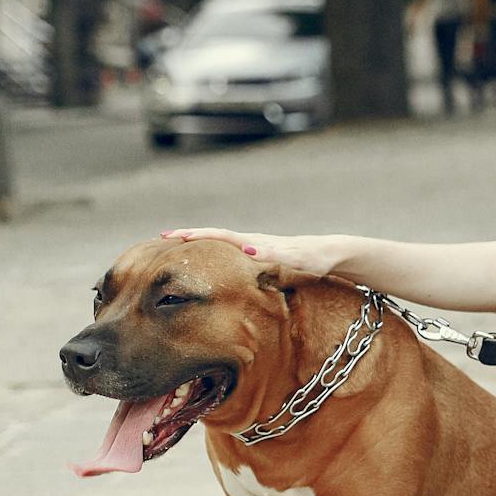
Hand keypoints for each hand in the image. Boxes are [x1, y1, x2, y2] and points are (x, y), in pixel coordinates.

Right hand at [158, 227, 342, 277]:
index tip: (172, 236)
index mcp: (256, 243)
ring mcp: (257, 245)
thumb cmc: (316, 259)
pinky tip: (209, 254)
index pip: (220, 236)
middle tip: (162, 236)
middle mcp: (254, 241)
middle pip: (215, 235)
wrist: (332, 253)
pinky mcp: (262, 252)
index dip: (196, 235)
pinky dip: (215, 247)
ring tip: (177, 242)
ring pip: (222, 240)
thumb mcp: (296, 260)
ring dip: (200, 240)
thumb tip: (247, 249)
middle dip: (190, 235)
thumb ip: (274, 255)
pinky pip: (232, 248)